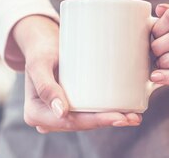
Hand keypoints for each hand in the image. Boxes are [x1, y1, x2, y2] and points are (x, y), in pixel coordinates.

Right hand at [12, 15, 141, 132]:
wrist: (41, 43)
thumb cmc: (40, 49)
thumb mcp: (39, 64)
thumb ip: (46, 86)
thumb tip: (62, 113)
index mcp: (35, 113)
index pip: (69, 122)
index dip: (94, 122)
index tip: (117, 117)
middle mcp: (46, 119)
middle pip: (80, 124)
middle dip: (107, 122)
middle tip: (133, 118)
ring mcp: (57, 114)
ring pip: (86, 121)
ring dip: (109, 120)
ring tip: (133, 117)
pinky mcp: (68, 107)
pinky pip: (87, 113)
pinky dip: (105, 113)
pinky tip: (124, 114)